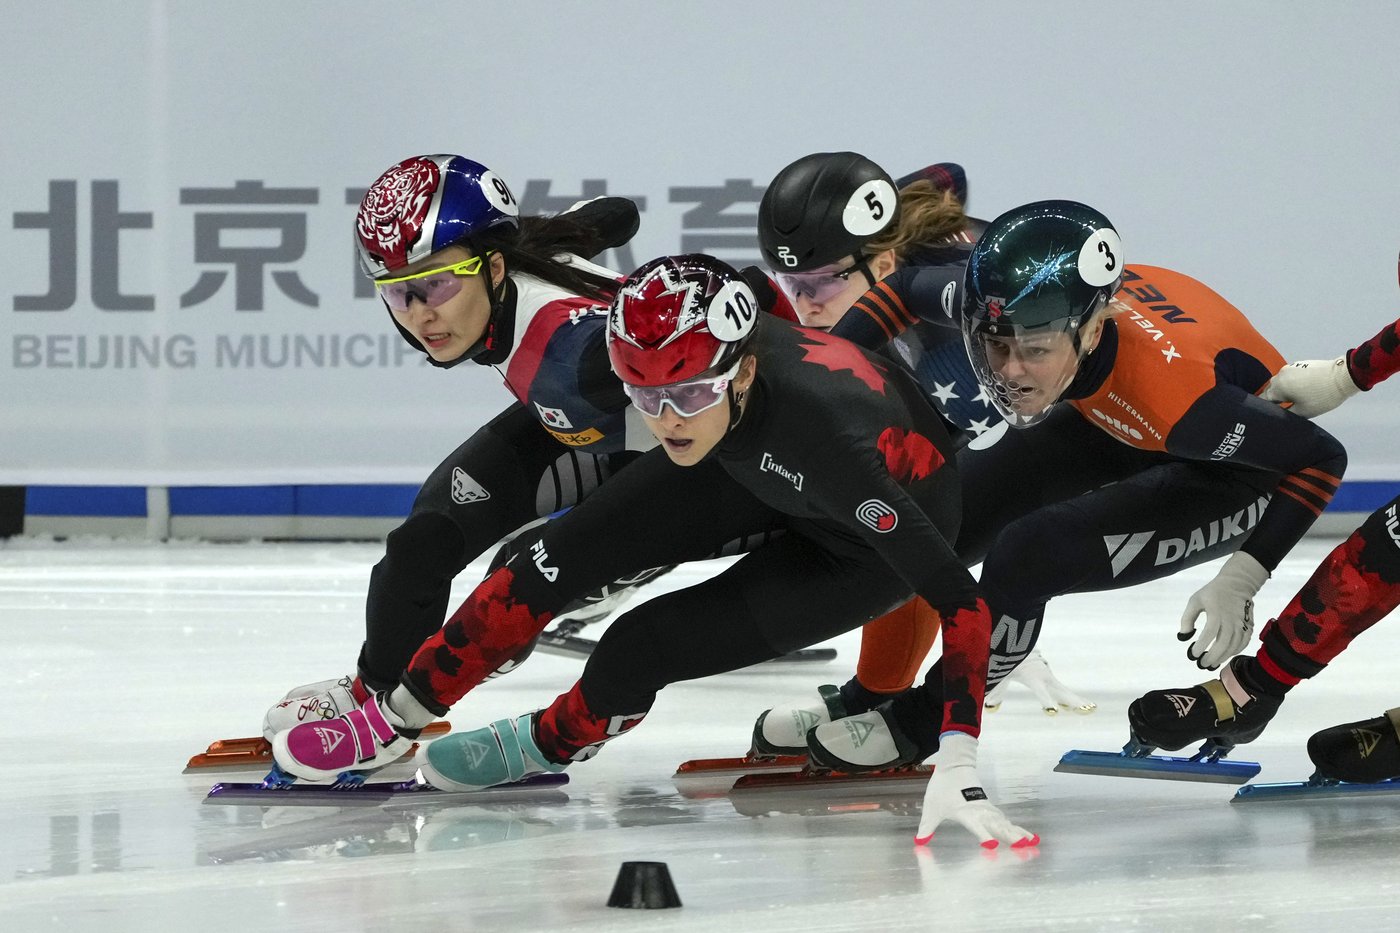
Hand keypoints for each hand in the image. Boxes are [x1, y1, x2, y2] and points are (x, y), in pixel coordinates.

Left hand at [915, 732, 1037, 848]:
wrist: (954, 765)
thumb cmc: (942, 788)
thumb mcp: (932, 808)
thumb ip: (927, 826)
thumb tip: (918, 842)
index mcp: (966, 813)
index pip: (977, 827)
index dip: (983, 837)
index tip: (991, 846)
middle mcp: (980, 812)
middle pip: (999, 826)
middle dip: (1012, 837)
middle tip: (1026, 848)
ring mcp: (987, 809)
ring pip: (1005, 823)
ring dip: (1018, 833)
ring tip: (1032, 844)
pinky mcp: (989, 806)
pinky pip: (1004, 819)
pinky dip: (1014, 827)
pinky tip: (1022, 835)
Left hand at [984, 648, 1095, 713]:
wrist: (1017, 639)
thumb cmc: (1008, 657)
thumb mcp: (1001, 672)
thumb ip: (997, 690)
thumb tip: (989, 707)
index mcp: (1032, 676)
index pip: (1040, 690)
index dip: (1046, 700)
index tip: (1053, 711)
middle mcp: (1044, 676)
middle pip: (1061, 691)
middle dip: (1073, 700)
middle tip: (1087, 709)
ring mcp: (1048, 676)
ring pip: (1064, 690)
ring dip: (1077, 700)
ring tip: (1091, 709)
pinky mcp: (1049, 676)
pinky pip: (1061, 689)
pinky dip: (1071, 697)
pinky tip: (1079, 706)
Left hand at [1178, 551, 1268, 669]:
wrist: (1237, 584)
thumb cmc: (1213, 593)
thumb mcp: (1195, 600)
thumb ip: (1187, 618)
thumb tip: (1183, 637)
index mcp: (1217, 613)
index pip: (1209, 633)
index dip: (1201, 646)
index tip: (1192, 654)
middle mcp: (1231, 620)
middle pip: (1223, 643)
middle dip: (1212, 656)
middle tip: (1201, 664)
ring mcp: (1242, 624)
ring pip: (1234, 646)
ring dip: (1222, 657)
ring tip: (1211, 664)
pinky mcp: (1249, 626)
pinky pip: (1243, 643)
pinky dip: (1234, 652)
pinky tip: (1225, 656)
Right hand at [1260, 356, 1360, 417]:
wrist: (1343, 376)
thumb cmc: (1322, 396)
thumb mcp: (1303, 412)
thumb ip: (1286, 414)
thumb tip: (1278, 415)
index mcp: (1278, 387)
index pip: (1263, 399)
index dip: (1264, 408)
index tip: (1268, 415)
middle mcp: (1280, 375)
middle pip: (1270, 389)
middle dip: (1273, 399)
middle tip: (1280, 410)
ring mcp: (1290, 367)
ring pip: (1280, 382)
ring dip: (1282, 391)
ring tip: (1291, 400)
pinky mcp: (1300, 364)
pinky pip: (1289, 376)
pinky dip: (1291, 383)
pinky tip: (1301, 390)